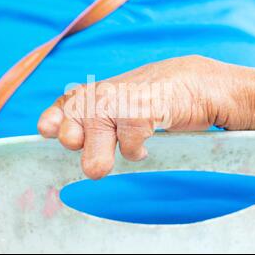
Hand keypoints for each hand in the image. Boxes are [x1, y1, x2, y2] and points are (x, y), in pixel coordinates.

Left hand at [38, 56, 254, 178]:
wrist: (207, 86)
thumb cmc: (166, 102)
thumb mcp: (131, 110)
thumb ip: (105, 127)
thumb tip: (82, 154)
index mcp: (104, 91)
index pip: (71, 100)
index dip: (57, 114)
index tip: (47, 128)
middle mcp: (113, 89)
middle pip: (79, 110)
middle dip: (72, 131)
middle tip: (73, 144)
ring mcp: (131, 93)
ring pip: (99, 120)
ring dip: (98, 147)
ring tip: (101, 168)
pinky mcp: (152, 103)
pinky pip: (132, 129)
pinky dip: (134, 145)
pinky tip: (144, 147)